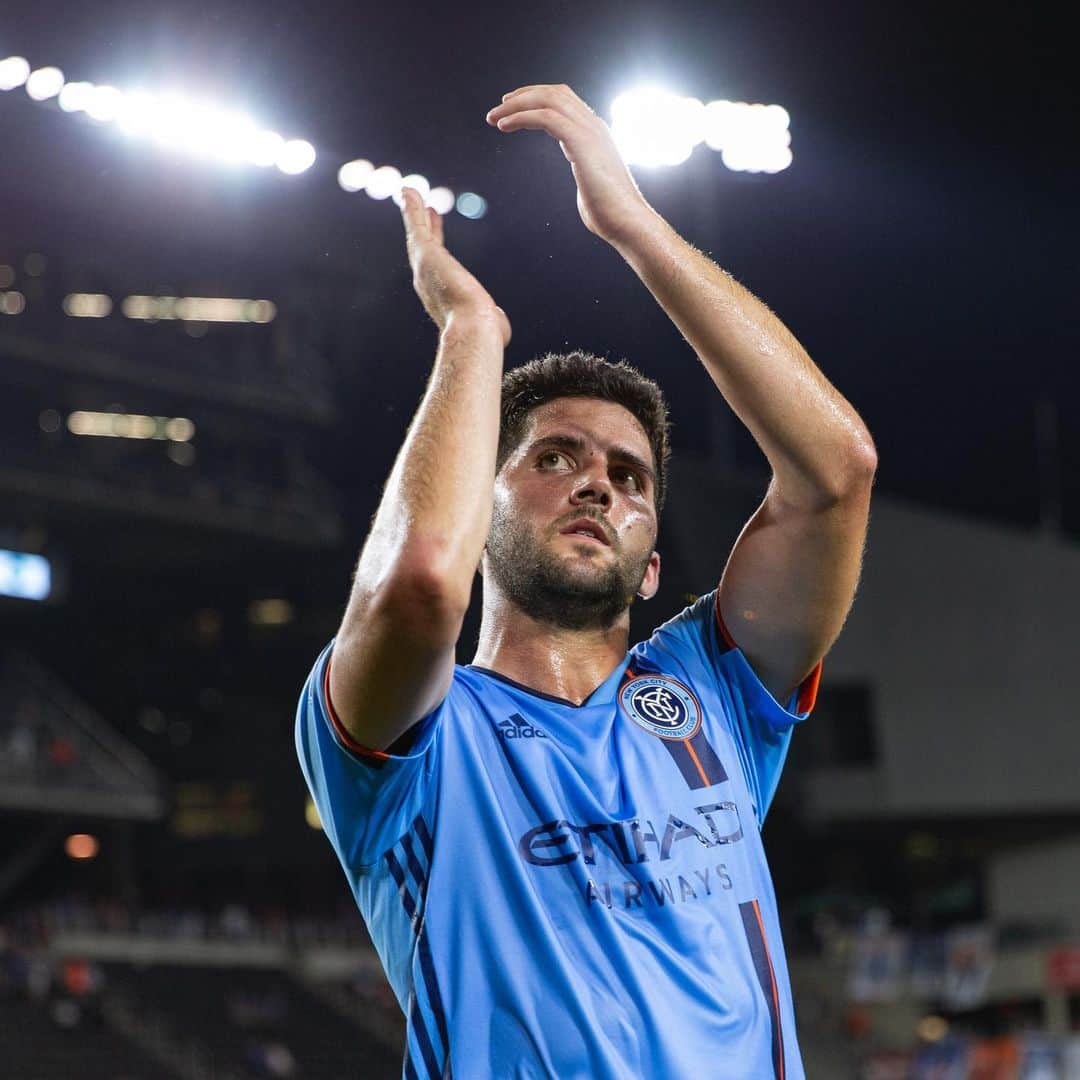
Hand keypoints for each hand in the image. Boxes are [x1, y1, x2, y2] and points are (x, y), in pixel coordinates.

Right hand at [400, 188, 511, 345]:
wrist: (473, 330)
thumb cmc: (483, 334)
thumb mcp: (490, 326)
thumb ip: (492, 320)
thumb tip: (499, 328)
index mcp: (441, 298)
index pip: (438, 266)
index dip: (437, 246)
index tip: (437, 229)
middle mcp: (427, 283)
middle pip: (424, 247)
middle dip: (424, 228)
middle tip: (426, 209)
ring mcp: (424, 267)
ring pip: (417, 233)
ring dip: (414, 212)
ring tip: (410, 193)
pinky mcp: (425, 254)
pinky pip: (416, 225)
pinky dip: (411, 208)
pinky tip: (408, 191)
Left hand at [486, 84, 653, 245]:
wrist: (627, 222)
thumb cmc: (609, 214)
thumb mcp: (593, 187)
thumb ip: (585, 178)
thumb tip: (584, 189)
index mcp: (595, 134)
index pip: (565, 101)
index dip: (537, 99)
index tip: (513, 109)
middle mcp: (593, 126)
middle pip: (554, 93)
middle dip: (523, 97)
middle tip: (497, 110)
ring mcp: (589, 131)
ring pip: (548, 100)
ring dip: (516, 105)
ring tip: (494, 118)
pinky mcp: (581, 142)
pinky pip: (546, 117)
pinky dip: (522, 117)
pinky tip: (504, 126)